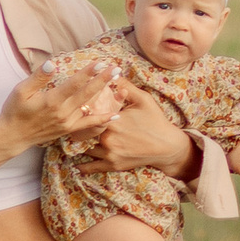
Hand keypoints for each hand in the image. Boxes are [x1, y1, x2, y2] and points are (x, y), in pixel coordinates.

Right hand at [0, 55, 124, 151]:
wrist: (13, 136)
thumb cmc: (15, 110)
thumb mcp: (21, 90)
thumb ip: (38, 77)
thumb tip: (52, 63)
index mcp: (52, 100)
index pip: (74, 84)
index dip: (88, 73)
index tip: (100, 62)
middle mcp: (63, 112)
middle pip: (87, 93)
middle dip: (103, 80)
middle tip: (116, 68)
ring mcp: (68, 122)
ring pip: (90, 106)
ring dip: (105, 94)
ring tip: (118, 83)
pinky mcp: (69, 129)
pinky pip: (88, 124)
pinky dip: (102, 120)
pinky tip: (115, 115)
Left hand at [83, 89, 197, 176]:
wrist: (167, 146)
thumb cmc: (156, 121)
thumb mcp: (143, 99)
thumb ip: (126, 86)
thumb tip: (112, 73)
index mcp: (112, 120)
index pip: (89, 113)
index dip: (83, 109)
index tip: (78, 106)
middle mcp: (108, 138)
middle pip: (84, 131)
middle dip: (79, 126)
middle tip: (72, 122)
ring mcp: (109, 153)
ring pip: (86, 147)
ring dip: (81, 143)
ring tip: (73, 139)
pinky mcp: (113, 165)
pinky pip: (93, 167)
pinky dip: (83, 166)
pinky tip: (76, 166)